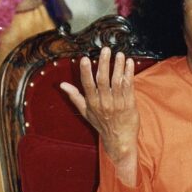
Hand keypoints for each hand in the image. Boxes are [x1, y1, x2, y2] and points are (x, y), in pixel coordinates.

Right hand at [61, 47, 138, 181]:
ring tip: (119, 54)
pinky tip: (129, 63)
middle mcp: (104, 103)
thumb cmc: (102, 125)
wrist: (120, 140)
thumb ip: (75, 97)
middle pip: (103, 80)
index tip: (85, 59)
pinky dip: (129, 74)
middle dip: (104, 64)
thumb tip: (62, 85)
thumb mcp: (86, 113)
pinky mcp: (130, 104)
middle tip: (106, 50)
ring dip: (118, 66)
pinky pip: (129, 87)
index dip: (86, 72)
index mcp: (92, 104)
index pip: (87, 85)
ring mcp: (118, 104)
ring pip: (118, 82)